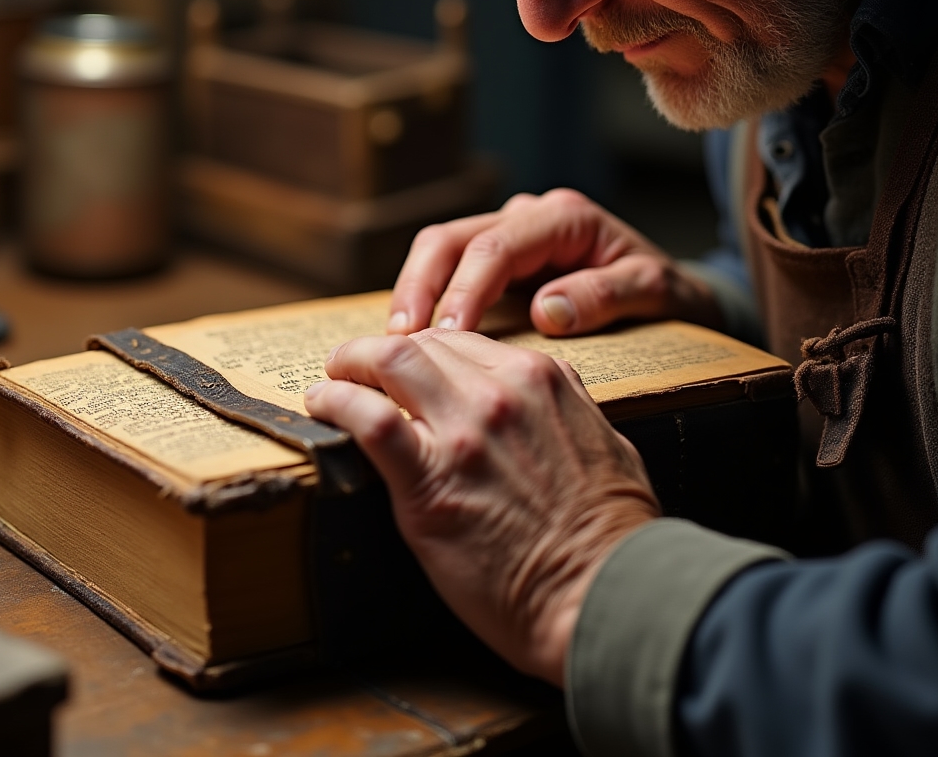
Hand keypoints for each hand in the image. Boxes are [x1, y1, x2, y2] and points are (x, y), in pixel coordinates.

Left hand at [304, 328, 659, 685]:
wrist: (605, 595)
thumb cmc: (614, 533)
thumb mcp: (607, 444)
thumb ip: (569, 410)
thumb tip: (547, 404)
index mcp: (542, 379)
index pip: (465, 341)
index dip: (428, 352)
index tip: (409, 372)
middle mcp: (501, 392)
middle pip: (423, 343)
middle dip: (384, 351)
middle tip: (360, 369)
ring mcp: (465, 432)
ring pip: (391, 361)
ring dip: (352, 363)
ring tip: (334, 380)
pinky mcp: (430, 481)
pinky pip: (369, 420)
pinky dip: (337, 403)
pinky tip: (323, 407)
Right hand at [387, 188, 722, 336]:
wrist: (675, 294)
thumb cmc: (667, 295)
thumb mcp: (656, 294)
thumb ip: (607, 297)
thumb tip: (547, 312)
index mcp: (565, 217)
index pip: (496, 245)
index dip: (463, 289)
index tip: (444, 335)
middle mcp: (530, 216)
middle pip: (451, 238)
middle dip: (419, 285)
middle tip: (400, 338)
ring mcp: (511, 234)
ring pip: (442, 250)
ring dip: (414, 292)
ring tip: (397, 341)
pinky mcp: (500, 260)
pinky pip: (452, 270)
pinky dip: (428, 299)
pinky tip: (415, 337)